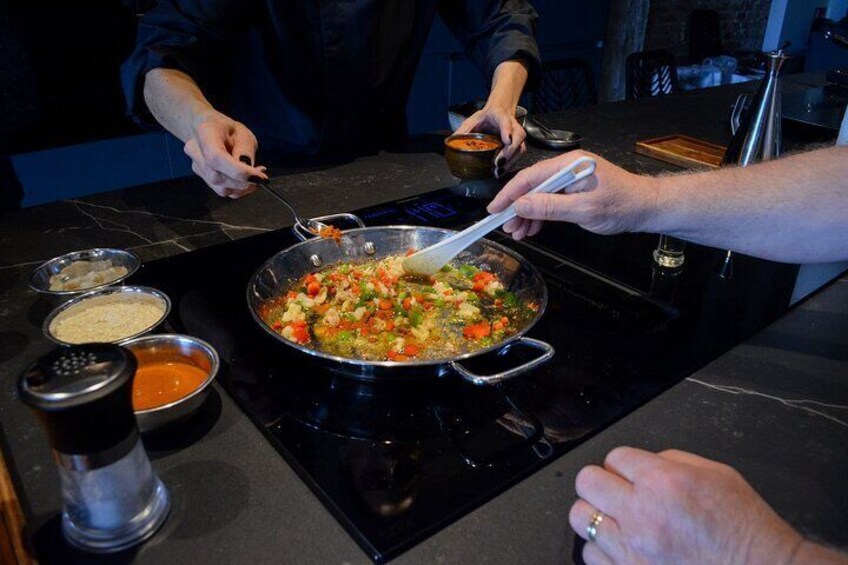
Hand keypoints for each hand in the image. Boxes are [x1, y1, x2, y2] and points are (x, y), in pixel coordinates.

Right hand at [183, 112, 266, 198]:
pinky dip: (238, 189)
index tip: (258, 177)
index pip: (216, 158)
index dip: (238, 172)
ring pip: (220, 188)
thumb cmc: (227, 129)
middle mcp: (196, 151)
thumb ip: (245, 151)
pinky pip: (222, 190)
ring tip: (255, 175)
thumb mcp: (242, 133)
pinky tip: (247, 180)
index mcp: (205, 132)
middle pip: (217, 177)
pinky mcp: (203, 178)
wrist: (209, 130)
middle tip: (261, 176)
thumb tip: (250, 173)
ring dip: (243, 187)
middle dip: (244, 182)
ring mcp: (197, 166)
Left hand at [455, 103, 526, 177]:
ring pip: (520, 147)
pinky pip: (519, 155)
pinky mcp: (519, 143)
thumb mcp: (472, 120)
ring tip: (498, 171)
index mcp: (499, 115)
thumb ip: (463, 131)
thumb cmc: (485, 118)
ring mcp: (517, 134)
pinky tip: (501, 171)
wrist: (499, 111)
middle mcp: (512, 124)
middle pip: (518, 136)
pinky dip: (511, 164)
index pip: (505, 120)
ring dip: (511, 161)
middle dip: (509, 151)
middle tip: (498, 163)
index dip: (506, 129)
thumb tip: (451, 142)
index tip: (506, 140)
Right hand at [486, 151, 656, 239]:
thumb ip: (550, 207)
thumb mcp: (584, 209)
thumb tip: (520, 205)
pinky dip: (540, 215)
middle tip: (506, 228)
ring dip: (527, 215)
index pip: (530, 177)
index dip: (509, 194)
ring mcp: (569, 179)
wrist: (646, 208)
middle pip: (532, 187)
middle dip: (517, 208)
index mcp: (568, 165)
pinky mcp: (573, 190)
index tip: (494, 210)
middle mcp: (566, 168)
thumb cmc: (621, 205)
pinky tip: (532, 228)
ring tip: (518, 233)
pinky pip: (550, 201)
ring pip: (539, 196)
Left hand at [569, 447, 805, 564]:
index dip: (625, 464)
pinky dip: (604, 550)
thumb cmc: (744, 528)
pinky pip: (591, 555)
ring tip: (619, 522)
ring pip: (581, 518)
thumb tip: (642, 464)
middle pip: (587, 482)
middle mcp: (640, 513)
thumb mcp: (715, 474)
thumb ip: (671, 462)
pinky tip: (625, 549)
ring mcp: (631, 549)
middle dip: (601, 483)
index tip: (632, 474)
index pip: (614, 456)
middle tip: (616, 492)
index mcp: (662, 481)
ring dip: (598, 516)